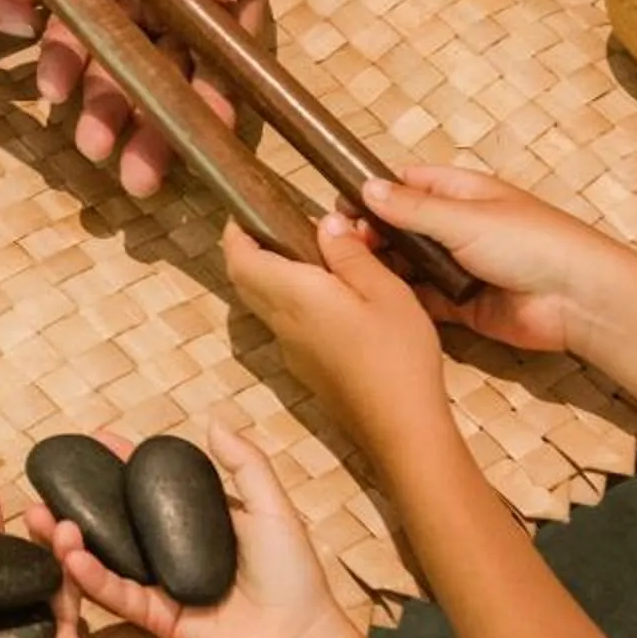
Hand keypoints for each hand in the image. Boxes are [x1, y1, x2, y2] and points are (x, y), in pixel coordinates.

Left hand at [5, 0, 268, 196]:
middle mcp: (176, 1)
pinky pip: (65, 33)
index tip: (213, 137)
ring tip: (90, 148)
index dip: (224, 97)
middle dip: (158, 129)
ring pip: (118, 67)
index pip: (231, 50)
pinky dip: (58, 62)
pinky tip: (49, 90)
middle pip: (172, 76)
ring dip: (106, 111)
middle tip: (143, 178)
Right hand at [57, 424, 345, 637]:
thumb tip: (211, 422)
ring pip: (107, 559)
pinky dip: (93, 578)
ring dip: (72, 540)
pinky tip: (71, 557)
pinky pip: (119, 596)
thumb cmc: (294, 574)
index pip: (150, 488)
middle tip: (46, 483)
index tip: (92, 439)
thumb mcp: (273, 508)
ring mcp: (162, 587)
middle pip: (117, 523)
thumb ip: (245, 465)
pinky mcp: (157, 620)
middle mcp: (172, 554)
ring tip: (41, 517)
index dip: (122, 464)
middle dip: (80, 502)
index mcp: (196, 525)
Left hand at [222, 216, 455, 469]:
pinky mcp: (307, 367)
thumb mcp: (385, 291)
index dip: (235, 231)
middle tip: (276, 223)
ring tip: (308, 251)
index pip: (240, 259)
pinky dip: (290, 297)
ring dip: (270, 273)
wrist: (401, 428)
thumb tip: (325, 224)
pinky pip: (285, 322)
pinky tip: (328, 292)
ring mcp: (293, 350)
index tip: (246, 209)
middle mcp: (283, 324)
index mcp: (294, 296)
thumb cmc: (397, 356)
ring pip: (264, 302)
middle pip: (246, 280)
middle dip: (249, 248)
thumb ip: (350, 255)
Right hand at [357, 166, 626, 355]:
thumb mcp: (465, 217)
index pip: (408, 184)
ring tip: (349, 273)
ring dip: (383, 267)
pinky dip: (402, 299)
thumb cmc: (530, 242)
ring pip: (409, 265)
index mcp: (463, 193)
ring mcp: (460, 267)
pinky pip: (423, 300)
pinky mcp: (462, 305)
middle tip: (339, 246)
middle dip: (372, 234)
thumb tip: (367, 188)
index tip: (341, 207)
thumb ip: (413, 208)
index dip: (374, 193)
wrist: (576, 298)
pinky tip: (374, 300)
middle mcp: (458, 227)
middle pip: (402, 226)